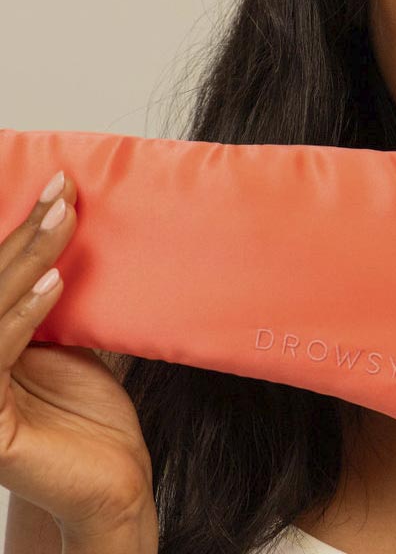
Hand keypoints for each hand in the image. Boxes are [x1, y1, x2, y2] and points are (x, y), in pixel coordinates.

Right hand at [0, 170, 155, 536]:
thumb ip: (53, 300)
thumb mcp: (69, 342)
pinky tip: (54, 282)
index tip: (57, 183)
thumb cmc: (88, 414)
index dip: (18, 229)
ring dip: (27, 259)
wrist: (109, 481)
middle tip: (62, 188)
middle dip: (23, 232)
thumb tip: (71, 231)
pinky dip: (25, 314)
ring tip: (63, 219)